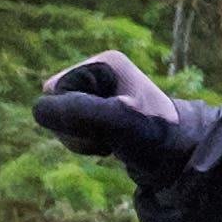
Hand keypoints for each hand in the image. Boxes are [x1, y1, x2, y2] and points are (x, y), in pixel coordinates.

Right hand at [31, 50, 207, 183]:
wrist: (182, 158)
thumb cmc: (154, 136)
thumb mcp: (115, 122)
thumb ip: (77, 113)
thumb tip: (38, 109)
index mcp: (104, 63)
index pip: (56, 90)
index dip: (72, 115)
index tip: (105, 126)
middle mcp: (101, 72)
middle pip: (57, 104)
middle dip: (75, 129)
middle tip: (109, 137)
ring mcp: (100, 93)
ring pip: (62, 120)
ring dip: (80, 140)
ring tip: (112, 143)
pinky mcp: (102, 111)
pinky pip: (73, 129)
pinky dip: (86, 143)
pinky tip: (111, 146)